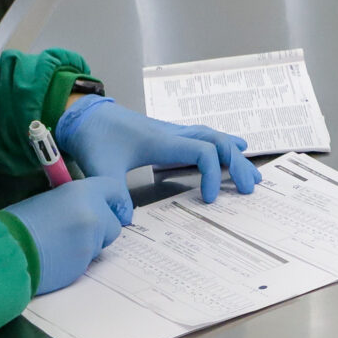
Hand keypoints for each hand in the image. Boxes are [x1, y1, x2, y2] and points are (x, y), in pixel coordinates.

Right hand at [5, 175, 132, 295]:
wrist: (5, 251)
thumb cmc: (18, 223)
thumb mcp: (48, 200)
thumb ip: (73, 204)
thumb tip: (84, 212)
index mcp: (81, 192)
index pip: (113, 189)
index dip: (113, 201)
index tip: (111, 209)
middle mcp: (93, 213)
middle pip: (113, 224)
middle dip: (101, 230)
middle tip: (76, 233)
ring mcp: (91, 240)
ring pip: (100, 245)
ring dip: (86, 246)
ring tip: (58, 246)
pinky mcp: (85, 263)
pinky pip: (88, 262)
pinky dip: (77, 262)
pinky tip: (56, 259)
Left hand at [54, 96, 258, 204]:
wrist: (85, 115)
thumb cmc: (94, 137)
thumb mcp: (100, 169)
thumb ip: (114, 194)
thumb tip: (126, 222)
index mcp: (162, 141)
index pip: (203, 152)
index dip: (212, 175)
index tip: (208, 201)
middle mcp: (174, 133)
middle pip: (218, 142)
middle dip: (237, 165)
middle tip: (249, 188)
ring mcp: (174, 132)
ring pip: (215, 137)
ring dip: (235, 155)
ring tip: (252, 174)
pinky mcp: (170, 136)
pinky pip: (205, 137)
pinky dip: (225, 145)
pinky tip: (237, 148)